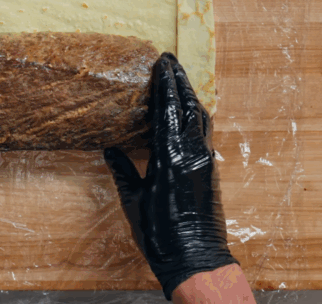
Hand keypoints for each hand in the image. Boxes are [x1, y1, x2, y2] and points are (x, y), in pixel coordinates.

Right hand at [104, 53, 238, 299]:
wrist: (195, 257)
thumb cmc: (160, 233)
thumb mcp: (133, 200)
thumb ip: (123, 170)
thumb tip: (110, 149)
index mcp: (170, 156)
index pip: (168, 109)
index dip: (165, 84)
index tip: (161, 63)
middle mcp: (192, 152)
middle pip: (189, 106)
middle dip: (180, 81)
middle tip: (171, 62)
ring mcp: (205, 159)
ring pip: (201, 117)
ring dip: (190, 97)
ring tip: (179, 82)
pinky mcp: (211, 169)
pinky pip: (204, 132)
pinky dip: (195, 115)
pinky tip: (187, 114)